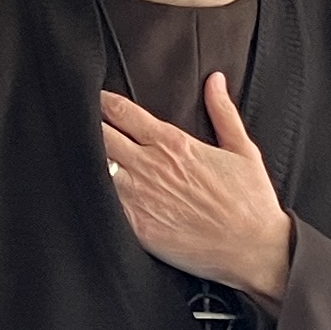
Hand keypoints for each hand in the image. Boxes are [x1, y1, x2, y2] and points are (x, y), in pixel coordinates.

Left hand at [98, 76, 295, 305]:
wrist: (253, 249)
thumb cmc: (251, 202)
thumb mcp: (243, 150)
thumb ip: (223, 112)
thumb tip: (215, 80)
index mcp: (173, 143)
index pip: (121, 112)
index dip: (102, 103)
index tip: (94, 101)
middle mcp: (151, 166)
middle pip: (100, 135)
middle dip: (87, 127)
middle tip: (77, 125)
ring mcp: (140, 197)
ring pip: (96, 167)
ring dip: (86, 159)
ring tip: (77, 155)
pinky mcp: (136, 226)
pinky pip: (102, 202)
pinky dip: (92, 192)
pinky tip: (88, 190)